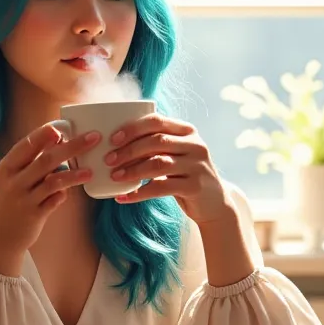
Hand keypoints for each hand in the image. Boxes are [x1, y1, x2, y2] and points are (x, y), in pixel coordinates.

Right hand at [0, 121, 100, 274]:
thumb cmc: (11, 201)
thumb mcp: (13, 178)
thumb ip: (32, 161)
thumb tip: (59, 139)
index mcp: (8, 166)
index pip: (29, 144)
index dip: (46, 134)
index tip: (64, 127)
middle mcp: (15, 181)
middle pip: (46, 159)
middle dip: (72, 146)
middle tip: (93, 137)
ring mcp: (24, 199)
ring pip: (53, 181)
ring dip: (74, 175)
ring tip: (90, 172)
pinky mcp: (34, 215)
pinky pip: (54, 201)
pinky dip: (63, 195)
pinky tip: (70, 192)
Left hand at [102, 111, 232, 227]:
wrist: (214, 203)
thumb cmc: (185, 175)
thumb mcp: (176, 155)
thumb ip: (156, 145)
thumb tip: (114, 142)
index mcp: (187, 131)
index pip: (157, 121)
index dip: (133, 128)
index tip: (113, 139)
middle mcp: (195, 145)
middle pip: (156, 141)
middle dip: (129, 150)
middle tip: (108, 160)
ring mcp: (197, 166)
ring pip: (158, 164)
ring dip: (132, 170)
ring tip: (114, 177)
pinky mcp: (195, 187)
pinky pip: (161, 188)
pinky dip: (139, 193)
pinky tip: (123, 197)